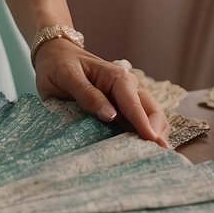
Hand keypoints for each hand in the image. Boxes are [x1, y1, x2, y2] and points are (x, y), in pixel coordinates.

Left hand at [33, 40, 170, 146]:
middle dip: (157, 131)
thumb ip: (87, 94)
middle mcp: (128, 88)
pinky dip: (139, 136)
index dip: (144, 123)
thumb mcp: (68, 76)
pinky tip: (138, 150)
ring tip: (152, 156)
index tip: (153, 140)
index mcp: (117, 78)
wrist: (54, 56)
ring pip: (149, 118)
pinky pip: (134, 123)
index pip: (135, 104)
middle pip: (152, 111)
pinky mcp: (119, 110)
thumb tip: (110, 115)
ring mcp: (125, 100)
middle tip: (159, 153)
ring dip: (152, 135)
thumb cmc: (60, 64)